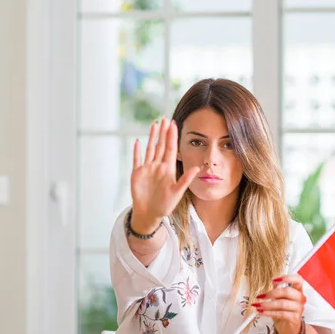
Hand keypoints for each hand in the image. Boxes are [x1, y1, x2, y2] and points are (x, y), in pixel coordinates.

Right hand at [130, 117, 199, 231]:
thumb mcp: (177, 192)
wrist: (150, 214)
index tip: (174, 124)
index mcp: (168, 169)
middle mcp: (158, 166)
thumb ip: (186, 179)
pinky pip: (137, 160)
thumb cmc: (165, 205)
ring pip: (150, 149)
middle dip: (163, 132)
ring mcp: (147, 169)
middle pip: (161, 145)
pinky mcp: (137, 174)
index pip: (171, 149)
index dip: (172, 137)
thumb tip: (198, 168)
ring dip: (152, 137)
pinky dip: (137, 151)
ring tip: (155, 124)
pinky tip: (137, 141)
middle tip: (166, 119)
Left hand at [252, 274, 305, 333]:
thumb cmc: (284, 310)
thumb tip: (271, 281)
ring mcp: (299, 308)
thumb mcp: (280, 297)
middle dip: (271, 293)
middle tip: (260, 296)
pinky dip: (269, 312)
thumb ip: (277, 288)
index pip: (298, 279)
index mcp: (298, 290)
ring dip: (267, 304)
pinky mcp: (295, 318)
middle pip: (287, 291)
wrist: (288, 327)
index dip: (287, 278)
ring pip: (282, 303)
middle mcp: (300, 298)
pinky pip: (281, 314)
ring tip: (258, 305)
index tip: (274, 280)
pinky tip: (262, 312)